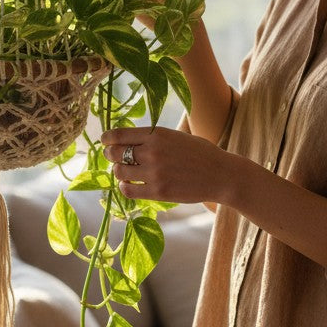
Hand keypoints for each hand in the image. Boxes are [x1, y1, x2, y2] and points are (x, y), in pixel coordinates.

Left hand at [102, 124, 225, 204]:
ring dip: (119, 171)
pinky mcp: (158, 192)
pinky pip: (128, 190)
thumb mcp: (175, 136)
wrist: (221, 174)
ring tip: (125, 172)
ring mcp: (154, 173)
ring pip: (119, 172)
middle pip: (115, 153)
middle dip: (111, 155)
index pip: (119, 134)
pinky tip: (129, 184)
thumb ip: (152, 138)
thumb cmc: (199, 153)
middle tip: (113, 157)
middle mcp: (152, 152)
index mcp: (156, 134)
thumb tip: (125, 141)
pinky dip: (124, 187)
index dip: (107, 138)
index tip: (105, 141)